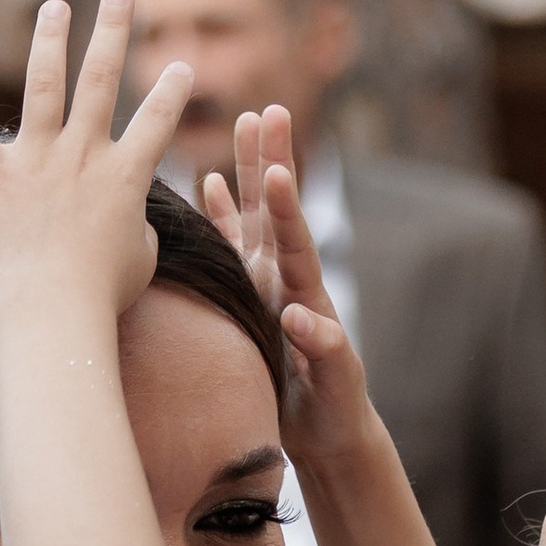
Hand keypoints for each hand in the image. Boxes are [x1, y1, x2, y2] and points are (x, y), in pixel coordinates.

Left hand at [0, 0, 190, 322]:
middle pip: (103, 79)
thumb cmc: (101, 297)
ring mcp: (35, 163)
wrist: (52, 313)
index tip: (181, 64)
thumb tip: (130, 220)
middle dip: (113, 30)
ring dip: (50, 40)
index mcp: (125, 175)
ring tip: (55, 7)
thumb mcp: (141, 260)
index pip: (158, 121)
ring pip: (44, 85)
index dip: (173, 92)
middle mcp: (82, 155)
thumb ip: (139, 228)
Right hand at [203, 108, 377, 470]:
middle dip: (272, 161)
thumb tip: (299, 316)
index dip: (287, 207)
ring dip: (246, 172)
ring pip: (253, 219)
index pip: (296, 243)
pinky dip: (222, 217)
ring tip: (244, 122)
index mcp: (308, 296)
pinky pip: (231, 250)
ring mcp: (266, 285)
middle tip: (268, 111)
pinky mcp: (247, 301)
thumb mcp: (335, 385)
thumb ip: (323, 350)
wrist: (328, 434)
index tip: (281, 167)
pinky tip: (209, 185)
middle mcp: (285, 280)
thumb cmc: (336, 413)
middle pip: (276, 212)